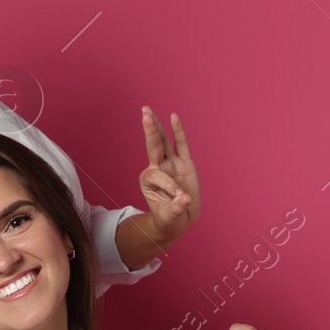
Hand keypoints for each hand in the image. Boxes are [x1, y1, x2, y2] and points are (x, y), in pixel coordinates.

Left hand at [138, 107, 199, 242]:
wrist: (181, 219)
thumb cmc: (171, 219)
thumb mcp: (170, 218)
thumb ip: (176, 208)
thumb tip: (185, 199)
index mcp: (148, 181)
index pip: (158, 176)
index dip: (170, 186)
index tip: (180, 198)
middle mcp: (157, 168)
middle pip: (152, 146)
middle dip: (149, 131)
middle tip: (144, 114)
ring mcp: (170, 164)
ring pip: (163, 142)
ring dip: (156, 126)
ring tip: (148, 110)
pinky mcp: (185, 163)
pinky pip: (181, 144)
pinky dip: (178, 131)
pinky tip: (173, 116)